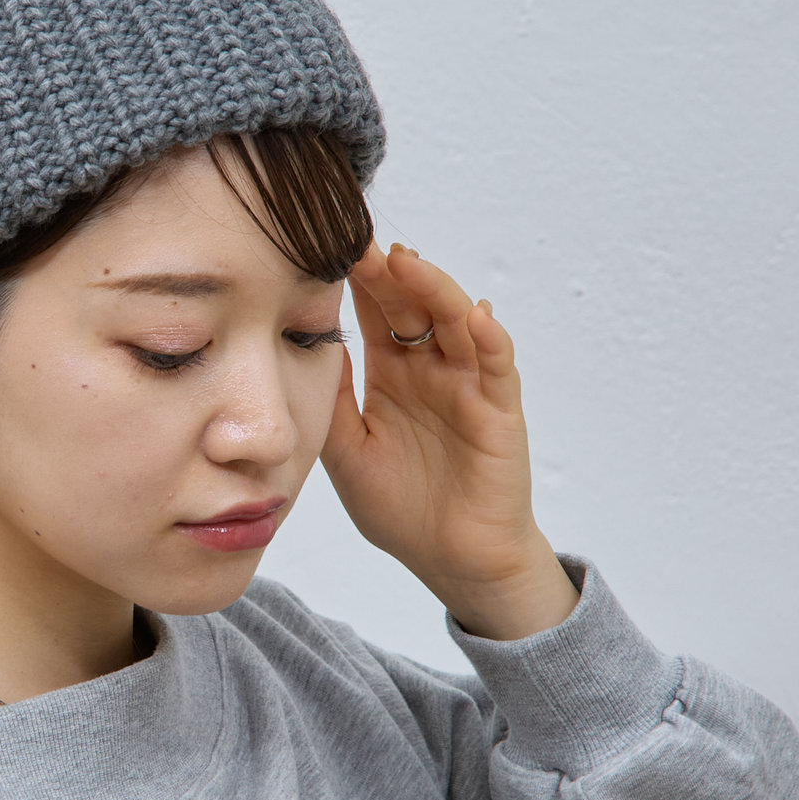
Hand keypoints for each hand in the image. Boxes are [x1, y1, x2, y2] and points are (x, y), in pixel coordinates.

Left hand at [321, 242, 580, 640]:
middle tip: (357, 238)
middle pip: (413, 305)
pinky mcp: (499, 412)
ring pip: (455, 322)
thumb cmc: (402, 508)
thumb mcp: (346, 450)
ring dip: (435, 289)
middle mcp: (433, 369)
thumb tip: (299, 344)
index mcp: (394, 374)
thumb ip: (329, 400)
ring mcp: (469, 386)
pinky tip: (476, 315)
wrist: (451, 562)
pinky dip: (490, 339)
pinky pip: (499, 367)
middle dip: (387, 271)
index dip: (355, 279)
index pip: (377, 311)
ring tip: (406, 261)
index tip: (326, 244)